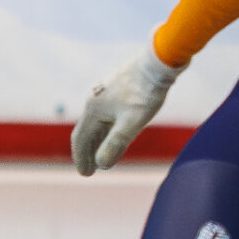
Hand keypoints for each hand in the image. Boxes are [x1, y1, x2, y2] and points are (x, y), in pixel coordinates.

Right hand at [71, 42, 183, 175]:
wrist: (158, 63)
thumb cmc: (146, 93)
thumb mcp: (133, 122)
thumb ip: (116, 143)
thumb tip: (102, 164)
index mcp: (94, 109)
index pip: (80, 138)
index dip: (81, 158)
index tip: (86, 174)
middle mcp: (95, 100)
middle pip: (87, 131)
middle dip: (88, 152)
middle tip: (92, 171)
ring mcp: (106, 94)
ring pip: (98, 123)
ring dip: (98, 142)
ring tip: (102, 157)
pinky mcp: (118, 90)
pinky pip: (107, 115)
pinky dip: (107, 129)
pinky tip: (116, 135)